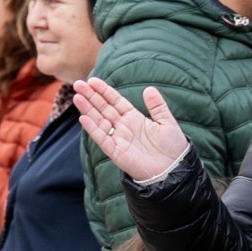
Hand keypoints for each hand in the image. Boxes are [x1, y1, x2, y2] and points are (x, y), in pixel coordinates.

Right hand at [73, 76, 194, 182]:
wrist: (173, 170)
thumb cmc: (172, 148)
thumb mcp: (166, 122)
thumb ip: (157, 106)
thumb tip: (149, 89)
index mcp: (134, 118)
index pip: (115, 101)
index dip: (104, 91)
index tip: (92, 80)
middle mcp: (123, 127)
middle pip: (103, 108)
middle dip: (91, 96)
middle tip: (78, 84)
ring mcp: (118, 139)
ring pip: (99, 121)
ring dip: (88, 109)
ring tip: (77, 97)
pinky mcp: (116, 152)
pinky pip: (102, 139)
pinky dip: (93, 129)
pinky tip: (83, 118)